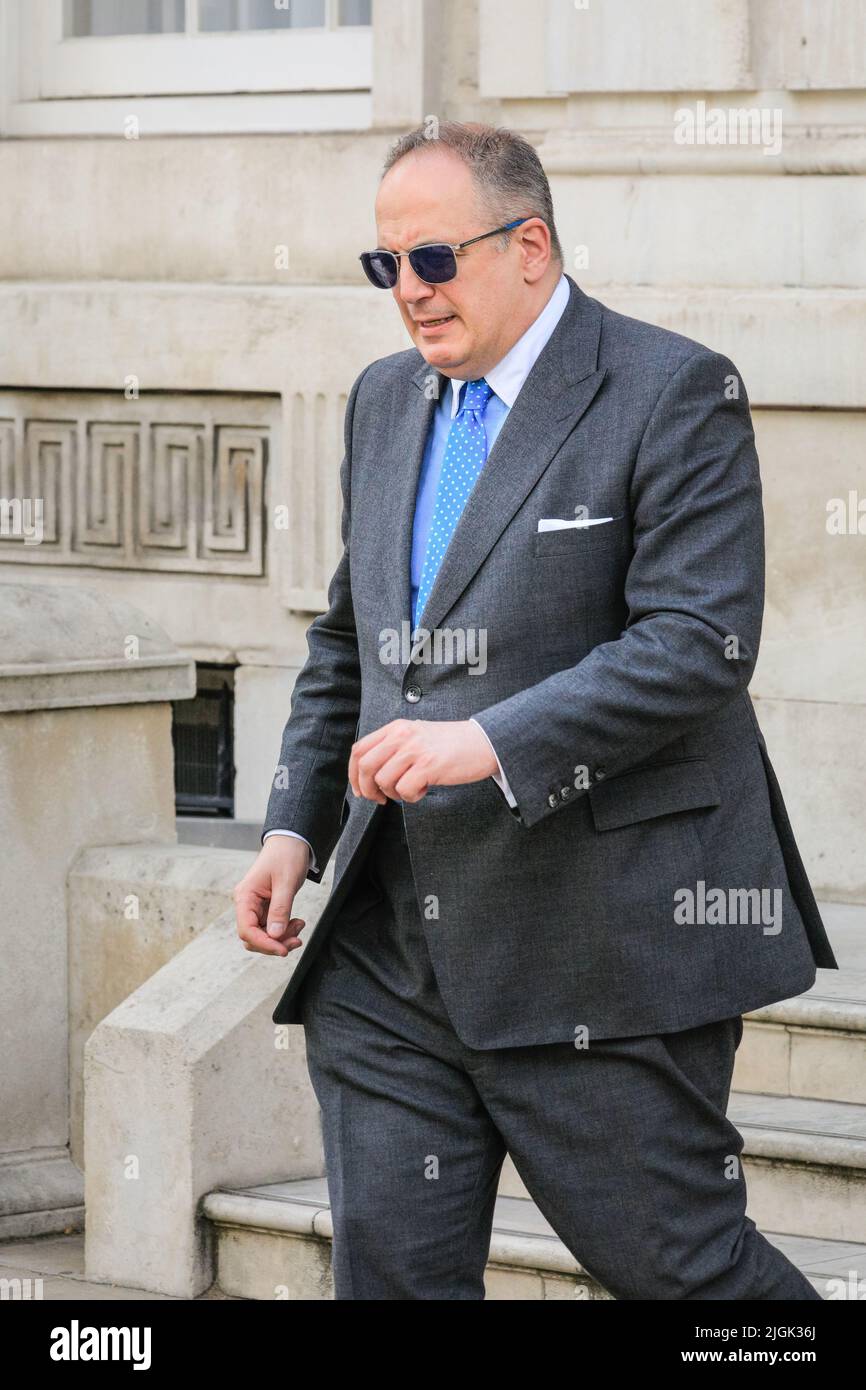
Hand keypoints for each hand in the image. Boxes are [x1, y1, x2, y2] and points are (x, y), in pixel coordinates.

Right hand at [233, 835, 311, 956]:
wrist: (291, 842)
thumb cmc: (286, 856)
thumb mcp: (286, 882)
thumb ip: (280, 909)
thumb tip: (275, 935)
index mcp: (245, 896)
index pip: (247, 930)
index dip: (264, 943)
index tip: (283, 950)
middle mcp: (247, 904)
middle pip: (253, 937)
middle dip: (274, 942)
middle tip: (297, 939)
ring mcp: (256, 907)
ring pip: (263, 935)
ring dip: (281, 937)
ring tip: (299, 926)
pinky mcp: (266, 908)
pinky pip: (272, 927)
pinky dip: (284, 930)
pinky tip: (297, 923)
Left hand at [348, 718, 497, 803]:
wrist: (484, 742)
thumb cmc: (451, 744)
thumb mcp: (417, 735)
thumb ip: (394, 747)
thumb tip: (370, 774)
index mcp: (396, 728)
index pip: (359, 750)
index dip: (353, 774)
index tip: (360, 790)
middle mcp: (402, 736)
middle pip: (365, 766)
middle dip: (367, 789)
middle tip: (380, 799)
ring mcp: (415, 750)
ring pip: (383, 780)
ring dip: (393, 794)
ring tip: (410, 790)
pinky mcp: (429, 766)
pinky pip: (404, 790)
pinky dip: (411, 797)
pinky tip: (424, 790)